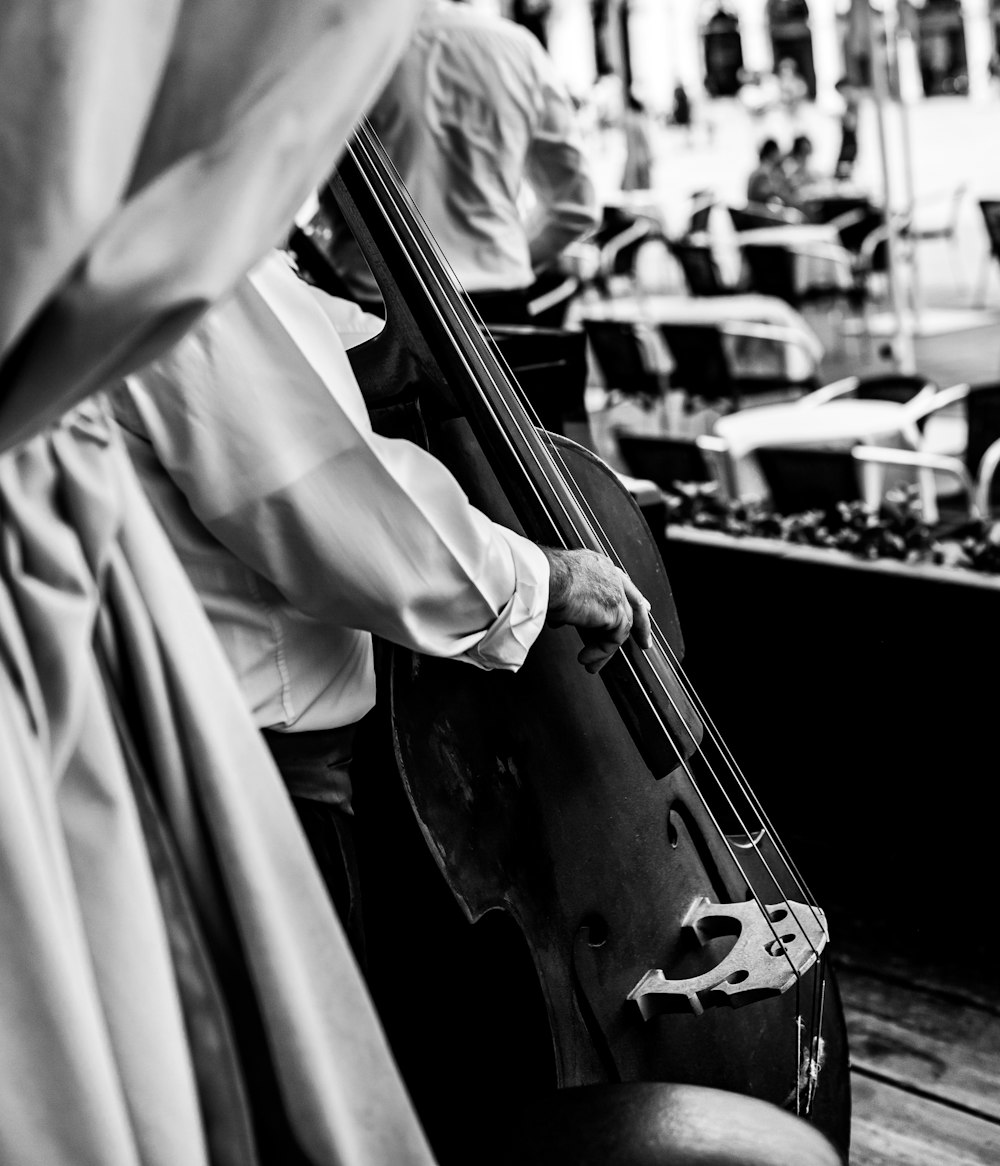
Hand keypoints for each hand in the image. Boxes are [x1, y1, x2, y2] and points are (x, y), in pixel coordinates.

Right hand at [541, 547, 651, 673]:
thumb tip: (560, 620)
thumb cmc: (539, 580)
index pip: (621, 583)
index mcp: (597, 565)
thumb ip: (566, 603)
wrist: (542, 579)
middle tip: (644, 642)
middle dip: (640, 625)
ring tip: (591, 664)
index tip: (642, 610)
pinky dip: (601, 651)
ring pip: (622, 625)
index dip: (629, 600)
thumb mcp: (556, 589)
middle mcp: (610, 575)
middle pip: (633, 601)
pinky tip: (585, 658)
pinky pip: (614, 638)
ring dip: (606, 648)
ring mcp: (615, 591)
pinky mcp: (615, 610)